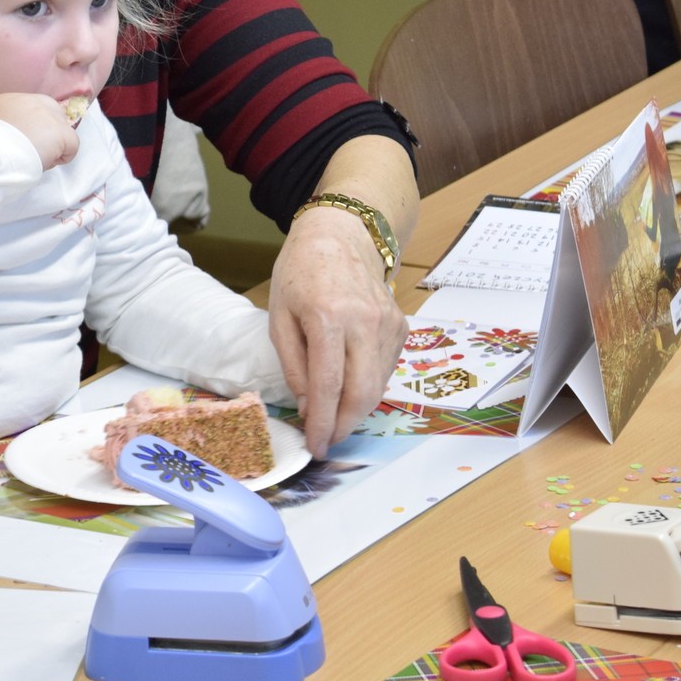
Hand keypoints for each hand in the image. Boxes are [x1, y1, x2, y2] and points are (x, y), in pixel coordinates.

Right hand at [0, 93, 78, 169]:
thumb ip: (1, 124)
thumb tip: (11, 134)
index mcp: (8, 100)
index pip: (34, 107)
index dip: (34, 126)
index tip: (24, 141)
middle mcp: (30, 101)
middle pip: (52, 113)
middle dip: (48, 132)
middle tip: (34, 150)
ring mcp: (48, 115)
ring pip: (61, 130)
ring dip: (52, 146)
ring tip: (35, 159)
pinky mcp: (60, 132)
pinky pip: (72, 145)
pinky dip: (63, 157)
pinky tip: (46, 163)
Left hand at [266, 206, 407, 456]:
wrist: (341, 234)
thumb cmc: (301, 272)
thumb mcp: (279, 316)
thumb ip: (294, 365)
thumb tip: (309, 408)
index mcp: (329, 317)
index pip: (330, 386)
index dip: (323, 423)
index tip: (315, 446)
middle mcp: (365, 322)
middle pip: (363, 393)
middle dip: (345, 426)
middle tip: (327, 441)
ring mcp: (389, 324)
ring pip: (378, 386)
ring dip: (356, 409)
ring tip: (333, 415)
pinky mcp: (401, 326)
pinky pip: (385, 369)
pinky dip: (367, 386)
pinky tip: (349, 385)